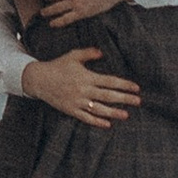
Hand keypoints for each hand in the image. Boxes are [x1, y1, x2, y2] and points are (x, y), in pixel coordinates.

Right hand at [22, 50, 138, 128]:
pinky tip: (107, 124)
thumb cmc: (58, 66)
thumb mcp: (73, 56)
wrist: (38, 79)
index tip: (136, 88)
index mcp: (87, 76)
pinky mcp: (71, 110)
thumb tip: (103, 53)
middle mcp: (84, 90)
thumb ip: (89, 53)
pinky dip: (97, 122)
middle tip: (138, 101)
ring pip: (99, 109)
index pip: (110, 81)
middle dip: (125, 99)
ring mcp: (77, 102)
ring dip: (114, 112)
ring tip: (126, 115)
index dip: (124, 84)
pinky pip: (86, 117)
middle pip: (108, 96)